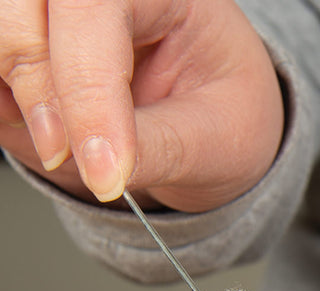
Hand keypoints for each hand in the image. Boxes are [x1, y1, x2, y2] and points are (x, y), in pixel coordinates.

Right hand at [0, 0, 281, 210]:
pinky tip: (40, 128)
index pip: (94, 11)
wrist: (212, 118)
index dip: (88, 92)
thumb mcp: (216, 138)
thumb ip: (161, 148)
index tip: (103, 172)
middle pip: (23, 4)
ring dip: (14, 89)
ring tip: (60, 144)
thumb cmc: (224, 109)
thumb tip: (103, 166)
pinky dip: (3, 97)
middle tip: (67, 155)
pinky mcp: (25, 36)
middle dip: (36, 84)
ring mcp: (51, 8)